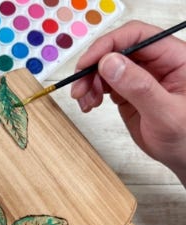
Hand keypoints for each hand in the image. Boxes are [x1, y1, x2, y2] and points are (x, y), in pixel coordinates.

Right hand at [71, 21, 185, 184]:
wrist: (182, 156)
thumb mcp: (165, 113)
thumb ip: (139, 87)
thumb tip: (110, 63)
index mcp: (174, 58)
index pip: (136, 36)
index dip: (108, 45)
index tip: (87, 63)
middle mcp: (155, 63)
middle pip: (115, 50)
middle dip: (92, 67)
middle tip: (80, 88)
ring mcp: (139, 76)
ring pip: (105, 66)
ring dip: (89, 81)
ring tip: (86, 102)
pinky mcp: (127, 90)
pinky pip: (103, 82)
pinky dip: (91, 91)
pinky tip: (89, 104)